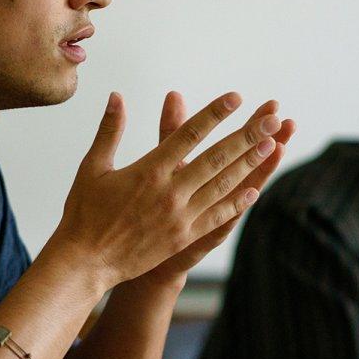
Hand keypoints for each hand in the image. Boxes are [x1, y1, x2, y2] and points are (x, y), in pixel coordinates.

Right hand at [52, 91, 285, 289]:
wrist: (86, 262)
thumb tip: (117, 96)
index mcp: (148, 170)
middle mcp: (169, 192)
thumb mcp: (93, 166)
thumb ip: (110, 130)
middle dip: (248, 136)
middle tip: (272, 118)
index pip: (188, 134)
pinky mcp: (183, 237)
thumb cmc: (85, 212)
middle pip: (216, 157)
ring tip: (272, 145)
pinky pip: (217, 216)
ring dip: (249, 164)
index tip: (236, 98)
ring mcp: (179, 216)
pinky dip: (237, 202)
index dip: (214, 114)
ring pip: (223, 185)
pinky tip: (255, 190)